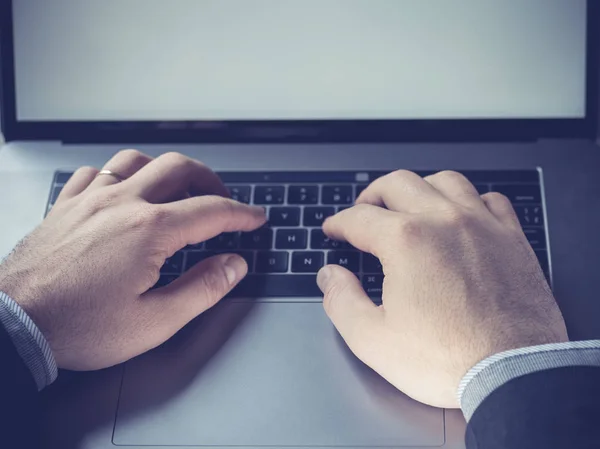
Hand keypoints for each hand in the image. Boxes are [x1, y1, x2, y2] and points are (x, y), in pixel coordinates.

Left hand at [0, 150, 265, 370]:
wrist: (13, 326)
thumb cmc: (79, 327)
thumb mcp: (154, 321)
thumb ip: (202, 289)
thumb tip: (233, 264)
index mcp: (149, 230)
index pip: (211, 211)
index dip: (242, 213)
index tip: (255, 218)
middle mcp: (121, 204)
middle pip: (179, 169)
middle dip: (211, 180)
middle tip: (223, 199)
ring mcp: (90, 200)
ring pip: (136, 160)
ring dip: (165, 169)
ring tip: (177, 187)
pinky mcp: (65, 206)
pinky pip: (95, 171)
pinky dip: (118, 174)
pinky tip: (122, 189)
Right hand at [316, 170, 567, 408]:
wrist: (515, 376)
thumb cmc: (447, 360)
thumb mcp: (373, 340)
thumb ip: (341, 301)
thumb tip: (330, 276)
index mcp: (406, 241)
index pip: (359, 218)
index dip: (339, 223)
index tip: (334, 229)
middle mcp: (444, 222)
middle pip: (398, 184)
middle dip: (372, 195)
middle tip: (363, 210)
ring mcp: (482, 226)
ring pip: (445, 181)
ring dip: (420, 188)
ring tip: (410, 203)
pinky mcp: (512, 240)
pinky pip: (491, 200)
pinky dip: (471, 200)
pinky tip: (464, 214)